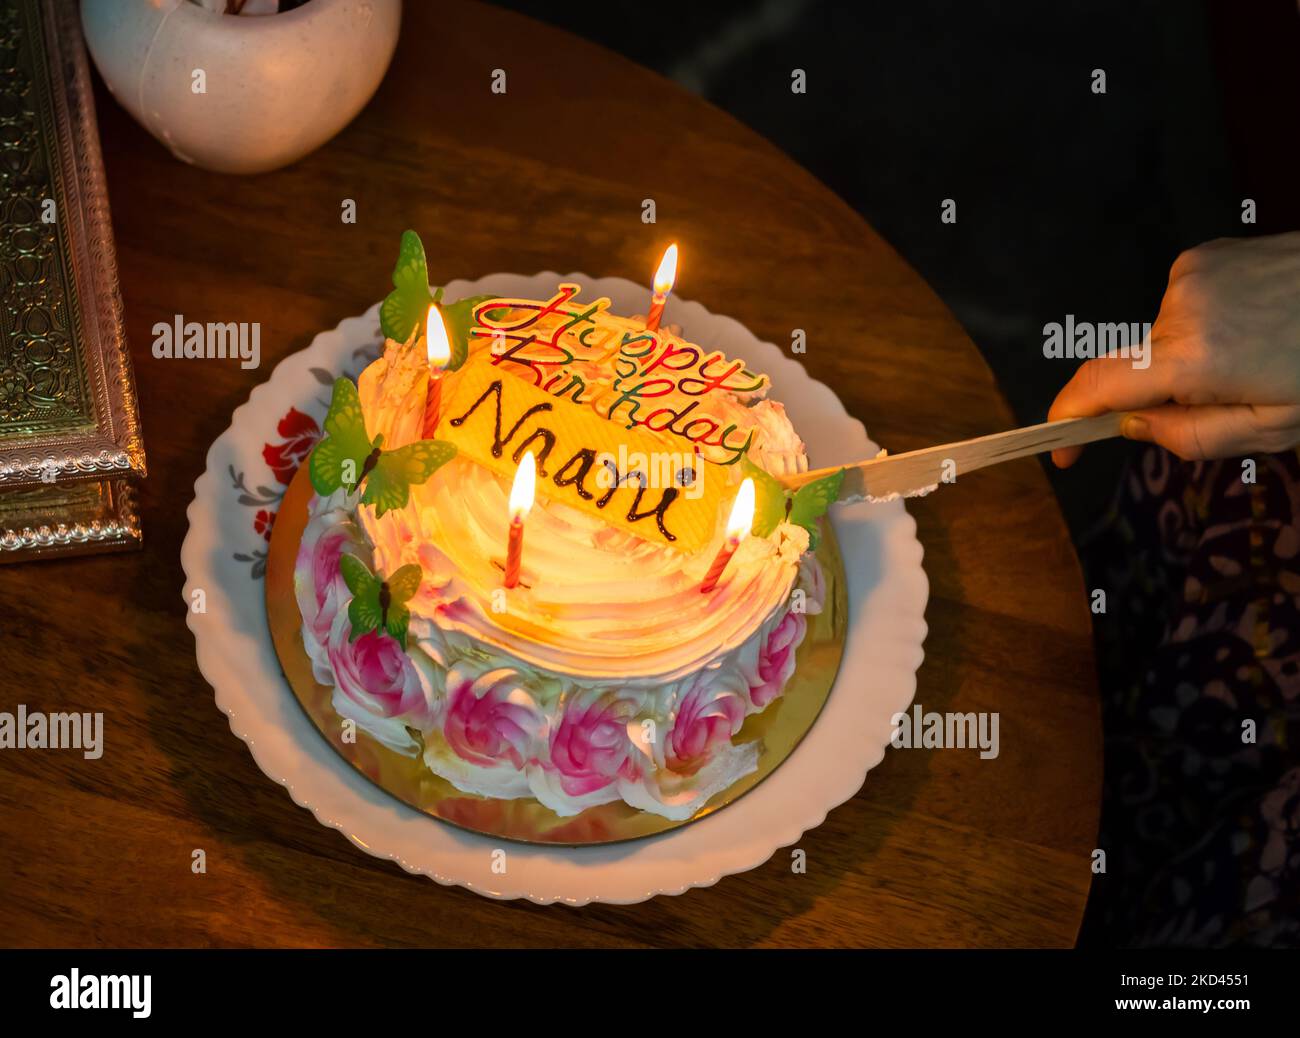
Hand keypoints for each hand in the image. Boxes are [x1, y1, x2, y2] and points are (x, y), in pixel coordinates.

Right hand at [1049, 231, 1299, 465]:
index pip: (1097, 388)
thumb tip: (1134, 426)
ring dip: (1187, 358)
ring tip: (1252, 353)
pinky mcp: (1202, 255)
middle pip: (1132, 368)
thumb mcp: (1273, 425)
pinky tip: (1250, 323)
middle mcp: (1179, 310)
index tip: (1063, 450)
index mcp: (1194, 359)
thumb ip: (1192, 436)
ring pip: (1160, 339)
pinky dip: (1201, 325)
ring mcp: (1189, 276)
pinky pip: (1180, 307)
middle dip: (1158, 393)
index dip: (1069, 420)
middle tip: (1226, 397)